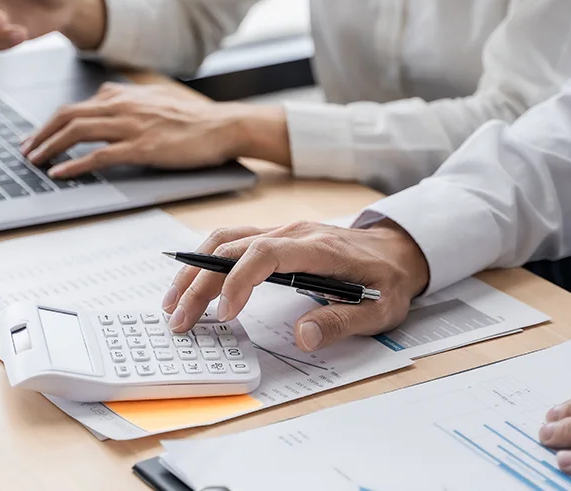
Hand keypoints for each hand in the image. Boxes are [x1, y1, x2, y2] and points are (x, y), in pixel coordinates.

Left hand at [22, 83, 289, 177]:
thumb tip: (105, 97)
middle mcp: (122, 105)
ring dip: (50, 147)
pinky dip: (75, 163)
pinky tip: (61, 173)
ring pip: (77, 131)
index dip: (50, 123)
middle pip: (67, 116)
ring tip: (35, 162)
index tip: (36, 138)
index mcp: (123, 94)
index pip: (75, 107)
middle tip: (26, 151)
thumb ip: (127, 98)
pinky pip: (99, 155)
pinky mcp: (142, 146)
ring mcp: (131, 125)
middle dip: (41, 134)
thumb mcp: (154, 98)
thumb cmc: (193, 117)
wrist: (223, 125)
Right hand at [161, 220, 430, 350]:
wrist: (397, 248)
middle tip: (180, 321)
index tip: (224, 314)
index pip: (265, 255)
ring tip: (172, 303)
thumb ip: (340, 321)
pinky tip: (191, 284)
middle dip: (200, 284)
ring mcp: (280, 231)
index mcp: (318, 248)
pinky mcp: (274, 237)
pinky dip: (204, 261)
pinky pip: (230, 241)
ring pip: (224, 241)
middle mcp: (293, 233)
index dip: (239, 281)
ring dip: (193, 270)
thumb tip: (303, 337)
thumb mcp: (380, 310)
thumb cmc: (388, 279)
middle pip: (232, 248)